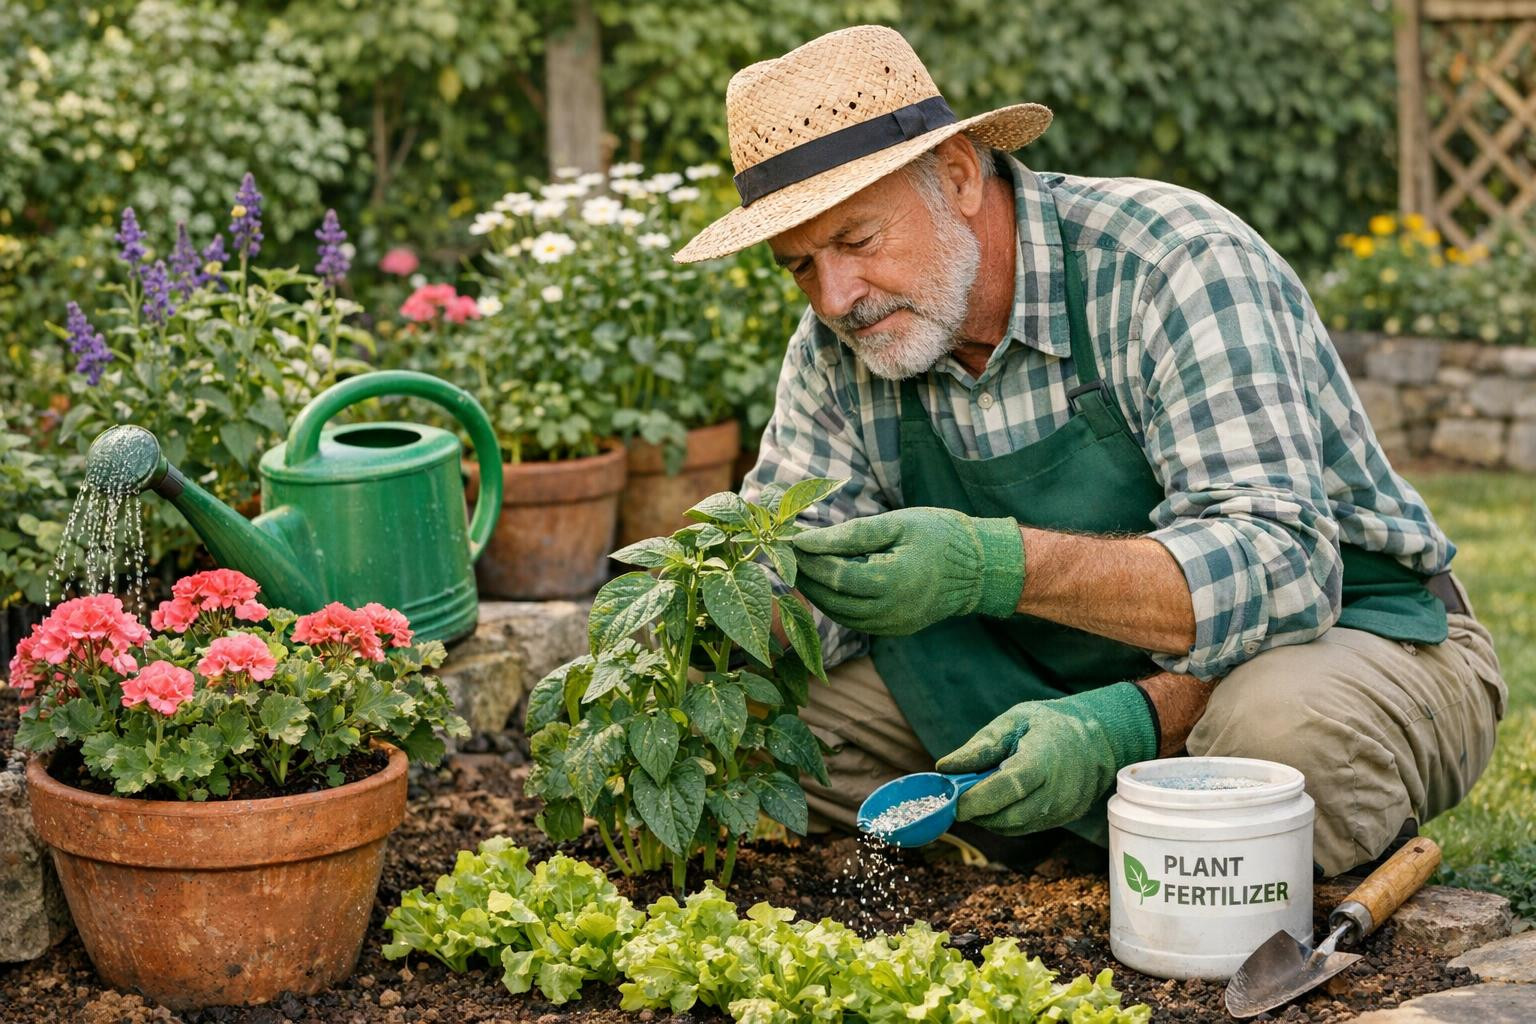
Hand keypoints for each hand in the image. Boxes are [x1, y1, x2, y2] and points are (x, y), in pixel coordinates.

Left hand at [789, 507, 1024, 635]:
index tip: (789, 542)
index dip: (809, 560)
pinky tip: (827, 583)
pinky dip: (836, 603)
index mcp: (892, 582)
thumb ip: (851, 534)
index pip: (835, 576)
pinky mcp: (895, 629)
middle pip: (832, 599)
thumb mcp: (897, 523)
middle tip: (787, 555)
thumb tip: (807, 540)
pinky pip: (855, 620)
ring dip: (817, 592)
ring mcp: (893, 625)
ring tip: (802, 567)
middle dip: (806, 578)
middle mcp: (891, 611)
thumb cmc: (940, 535)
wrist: (980, 567)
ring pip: (839, 615)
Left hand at [936, 683, 1157, 834]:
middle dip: (978, 813)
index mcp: (1045, 759)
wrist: (1098, 736)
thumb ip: (981, 745)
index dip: (978, 799)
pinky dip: (1005, 819)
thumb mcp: (1014, 720)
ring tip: (975, 798)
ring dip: (989, 818)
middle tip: (957, 801)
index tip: (953, 802)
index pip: (1009, 787)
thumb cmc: (1050, 724)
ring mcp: (1065, 807)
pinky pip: (1027, 826)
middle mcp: (1059, 789)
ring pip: (1016, 826)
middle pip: (1010, 815)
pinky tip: (996, 802)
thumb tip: (945, 768)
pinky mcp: (1065, 817)